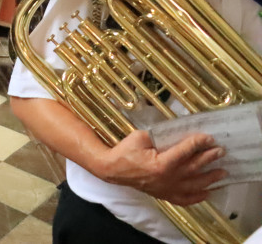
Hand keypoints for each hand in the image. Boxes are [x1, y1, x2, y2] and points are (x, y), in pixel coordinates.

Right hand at [97, 130, 225, 205]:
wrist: (112, 169)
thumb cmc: (124, 151)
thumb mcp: (140, 137)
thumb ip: (158, 136)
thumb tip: (176, 134)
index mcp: (161, 163)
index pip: (185, 151)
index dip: (198, 143)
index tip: (209, 138)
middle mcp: (167, 178)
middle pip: (193, 168)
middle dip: (208, 158)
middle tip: (221, 151)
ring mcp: (166, 188)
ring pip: (193, 185)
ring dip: (209, 178)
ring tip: (222, 172)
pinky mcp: (163, 194)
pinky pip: (184, 199)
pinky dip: (197, 197)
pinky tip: (206, 193)